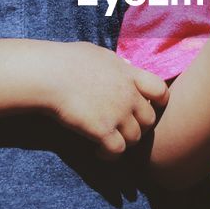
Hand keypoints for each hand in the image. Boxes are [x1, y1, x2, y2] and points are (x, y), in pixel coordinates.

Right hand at [46, 41, 169, 160]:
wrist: (48, 74)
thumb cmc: (65, 60)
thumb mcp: (98, 54)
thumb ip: (116, 63)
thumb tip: (126, 65)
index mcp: (129, 74)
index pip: (161, 90)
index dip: (158, 102)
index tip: (145, 107)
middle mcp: (128, 95)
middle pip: (150, 119)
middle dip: (139, 126)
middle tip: (123, 129)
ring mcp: (117, 113)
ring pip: (136, 138)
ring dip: (124, 142)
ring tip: (109, 142)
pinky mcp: (102, 130)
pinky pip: (118, 150)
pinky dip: (110, 154)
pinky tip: (98, 151)